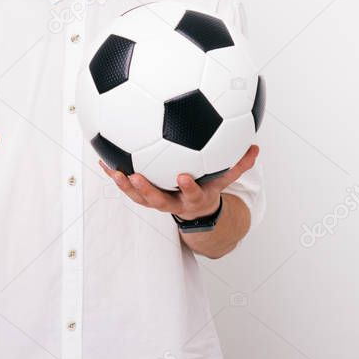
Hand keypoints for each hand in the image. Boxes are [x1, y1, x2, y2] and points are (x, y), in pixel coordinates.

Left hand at [100, 145, 258, 219]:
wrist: (195, 210)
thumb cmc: (209, 187)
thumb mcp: (224, 179)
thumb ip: (239, 164)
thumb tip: (256, 147)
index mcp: (193, 197)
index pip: (192, 194)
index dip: (188, 187)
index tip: (183, 176)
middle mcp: (172, 202)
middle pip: (157, 200)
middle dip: (147, 190)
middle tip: (137, 176)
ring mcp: (155, 200)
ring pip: (137, 197)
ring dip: (124, 184)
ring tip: (112, 169)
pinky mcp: (142, 195)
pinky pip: (126, 186)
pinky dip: (114, 173)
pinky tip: (101, 158)